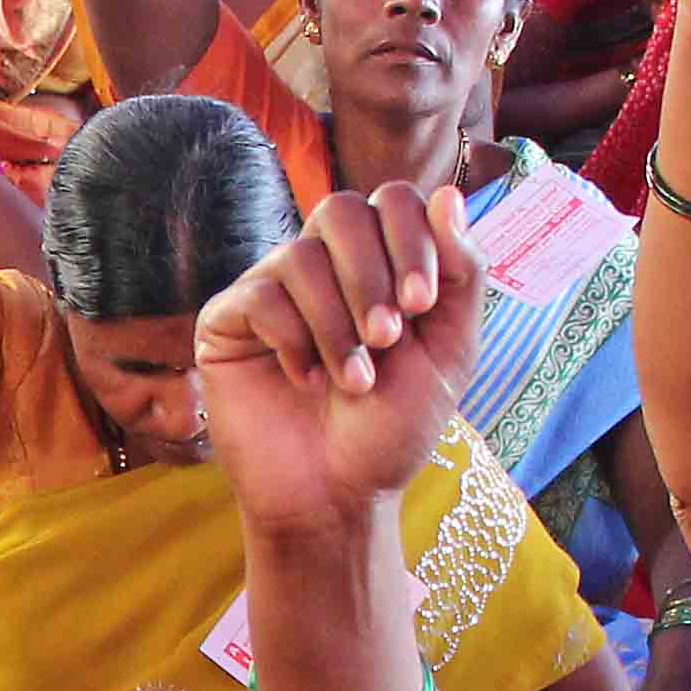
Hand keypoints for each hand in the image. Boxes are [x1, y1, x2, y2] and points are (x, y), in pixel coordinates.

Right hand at [195, 179, 478, 537]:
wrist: (336, 496)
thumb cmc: (391, 430)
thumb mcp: (449, 353)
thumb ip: (462, 274)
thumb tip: (448, 194)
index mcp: (380, 264)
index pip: (392, 201)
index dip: (410, 239)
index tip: (421, 304)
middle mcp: (323, 267)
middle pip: (340, 210)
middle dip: (371, 275)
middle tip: (385, 339)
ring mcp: (272, 291)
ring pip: (300, 257)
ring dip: (336, 324)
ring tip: (352, 381)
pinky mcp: (228, 321)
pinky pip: (260, 296)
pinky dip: (293, 342)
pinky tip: (304, 381)